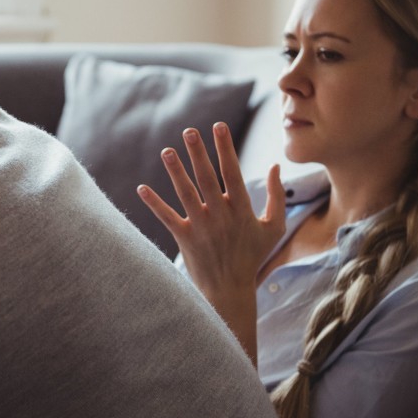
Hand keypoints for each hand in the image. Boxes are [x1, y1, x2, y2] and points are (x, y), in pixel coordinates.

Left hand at [137, 122, 285, 362]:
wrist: (230, 290)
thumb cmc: (252, 256)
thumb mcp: (273, 228)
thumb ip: (277, 196)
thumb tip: (275, 165)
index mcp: (241, 209)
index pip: (232, 172)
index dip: (225, 148)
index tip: (218, 127)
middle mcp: (220, 215)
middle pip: (207, 178)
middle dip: (198, 153)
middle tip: (189, 131)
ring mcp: (201, 227)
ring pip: (186, 194)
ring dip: (175, 172)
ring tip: (166, 151)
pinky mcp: (184, 239)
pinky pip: (167, 218)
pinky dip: (154, 204)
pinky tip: (141, 188)